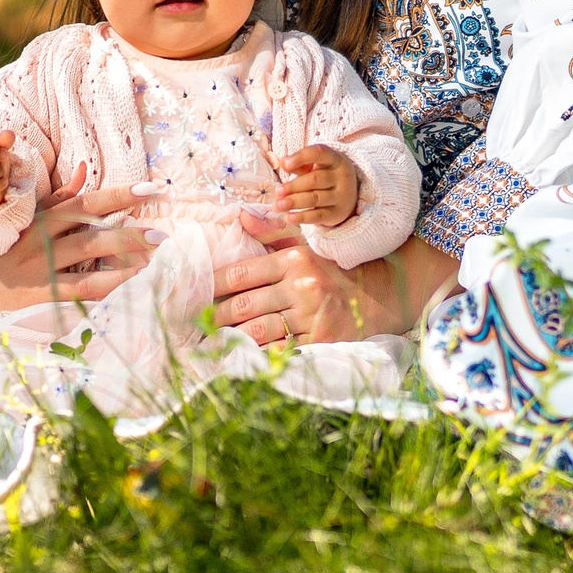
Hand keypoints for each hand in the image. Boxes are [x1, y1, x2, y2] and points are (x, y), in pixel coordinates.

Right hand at [0, 163, 158, 310]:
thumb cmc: (10, 251)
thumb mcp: (29, 220)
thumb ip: (59, 197)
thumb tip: (86, 168)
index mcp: (41, 221)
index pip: (84, 203)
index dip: (117, 195)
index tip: (149, 189)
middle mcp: (41, 244)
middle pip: (90, 235)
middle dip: (127, 234)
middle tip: (160, 234)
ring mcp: (42, 273)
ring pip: (87, 264)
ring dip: (122, 262)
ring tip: (151, 260)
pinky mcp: (44, 299)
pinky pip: (79, 292)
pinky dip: (105, 287)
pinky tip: (128, 284)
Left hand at [211, 209, 416, 343]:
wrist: (376, 298)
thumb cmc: (331, 272)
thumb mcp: (305, 246)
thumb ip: (272, 231)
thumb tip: (239, 217)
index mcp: (294, 261)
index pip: (241, 274)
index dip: (213, 286)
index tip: (196, 293)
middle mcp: (302, 287)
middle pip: (245, 305)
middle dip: (217, 317)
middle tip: (198, 323)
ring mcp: (312, 316)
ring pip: (258, 331)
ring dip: (231, 338)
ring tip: (213, 341)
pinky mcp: (320, 340)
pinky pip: (279, 350)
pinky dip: (257, 354)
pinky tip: (241, 355)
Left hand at [277, 145, 359, 228]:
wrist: (350, 195)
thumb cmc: (325, 175)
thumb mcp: (316, 166)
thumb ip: (300, 164)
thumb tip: (283, 162)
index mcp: (334, 159)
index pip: (319, 153)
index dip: (301, 157)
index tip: (285, 164)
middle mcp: (341, 177)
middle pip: (315, 180)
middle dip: (294, 186)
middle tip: (278, 191)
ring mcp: (340, 196)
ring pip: (315, 199)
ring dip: (294, 202)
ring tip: (278, 205)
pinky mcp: (336, 213)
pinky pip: (318, 216)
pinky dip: (301, 217)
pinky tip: (288, 217)